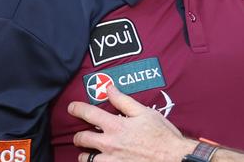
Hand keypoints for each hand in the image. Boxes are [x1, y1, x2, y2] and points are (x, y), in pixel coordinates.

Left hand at [69, 84, 194, 161]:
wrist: (172, 157)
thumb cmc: (161, 134)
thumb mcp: (144, 112)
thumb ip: (124, 101)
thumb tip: (110, 89)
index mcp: (116, 125)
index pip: (89, 114)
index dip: (77, 109)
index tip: (71, 107)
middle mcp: (109, 143)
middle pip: (81, 138)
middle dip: (79, 135)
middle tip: (83, 134)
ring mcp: (110, 160)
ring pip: (85, 158)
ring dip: (86, 153)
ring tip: (92, 151)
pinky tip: (104, 159)